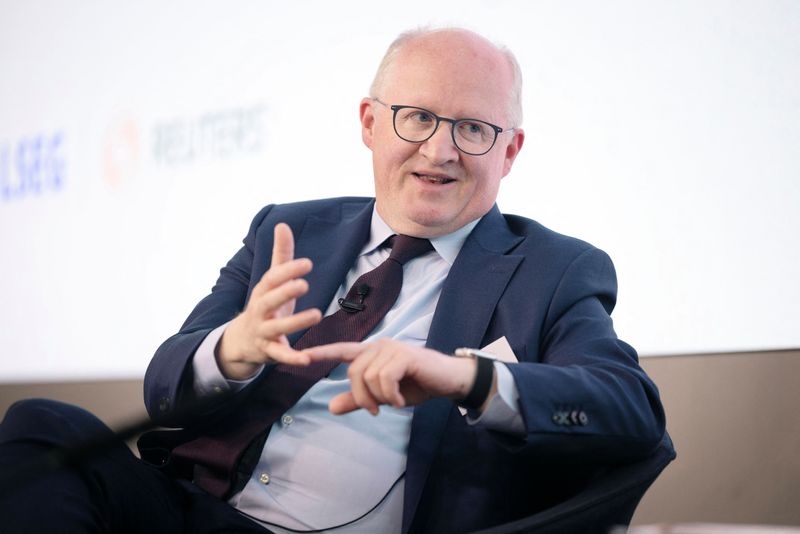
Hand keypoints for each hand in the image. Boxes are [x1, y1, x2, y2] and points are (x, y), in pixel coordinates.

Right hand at [217, 223, 322, 379]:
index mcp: (263, 291)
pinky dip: (292, 357)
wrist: (241, 342)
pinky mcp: (269, 352)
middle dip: (284, 292)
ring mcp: (263, 332)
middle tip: (304, 284)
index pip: (273, 279)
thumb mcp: (272, 282)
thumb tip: (283, 224)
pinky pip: (280, 355)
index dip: (288, 270)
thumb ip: (281, 255)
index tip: (307, 263)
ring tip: (316, 314)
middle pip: (269, 301)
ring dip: (295, 322)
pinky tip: (307, 358)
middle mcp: (260, 311)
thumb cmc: (265, 306)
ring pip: (276, 328)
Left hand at [306, 339, 478, 414]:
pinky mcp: (404, 356)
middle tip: (377, 410)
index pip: (341, 351)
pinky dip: (391, 396)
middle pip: (353, 374)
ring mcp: (392, 348)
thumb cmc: (416, 385)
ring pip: (369, 378)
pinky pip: (385, 379)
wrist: (448, 381)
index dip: (321, 353)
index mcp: (371, 353)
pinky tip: (401, 400)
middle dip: (362, 397)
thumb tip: (332, 408)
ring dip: (381, 398)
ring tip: (395, 402)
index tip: (300, 357)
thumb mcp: (384, 396)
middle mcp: (378, 346)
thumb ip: (358, 400)